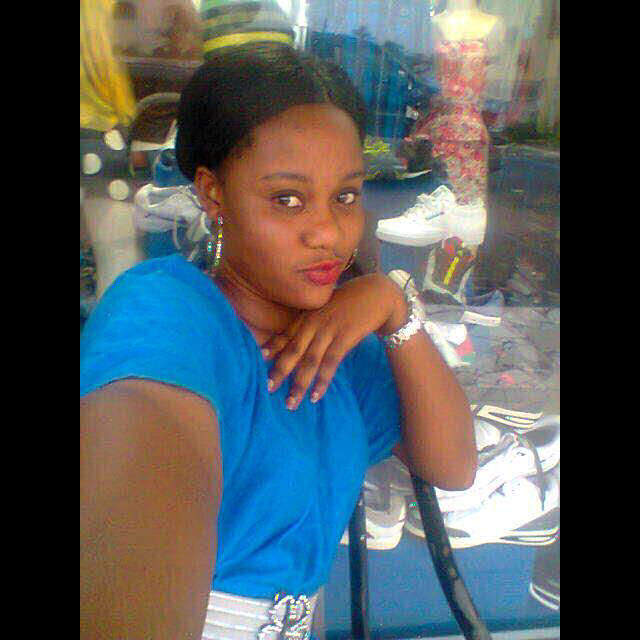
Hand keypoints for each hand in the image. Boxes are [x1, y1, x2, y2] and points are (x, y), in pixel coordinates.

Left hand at [262, 273, 407, 408]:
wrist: (377, 294)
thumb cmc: (352, 301)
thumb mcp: (328, 307)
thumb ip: (314, 320)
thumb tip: (305, 339)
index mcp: (309, 316)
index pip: (286, 334)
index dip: (273, 346)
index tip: (261, 358)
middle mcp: (314, 323)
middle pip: (293, 351)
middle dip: (280, 371)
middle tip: (268, 389)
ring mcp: (329, 330)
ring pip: (309, 361)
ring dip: (299, 384)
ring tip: (291, 403)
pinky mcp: (344, 338)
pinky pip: (330, 364)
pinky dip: (322, 381)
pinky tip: (315, 395)